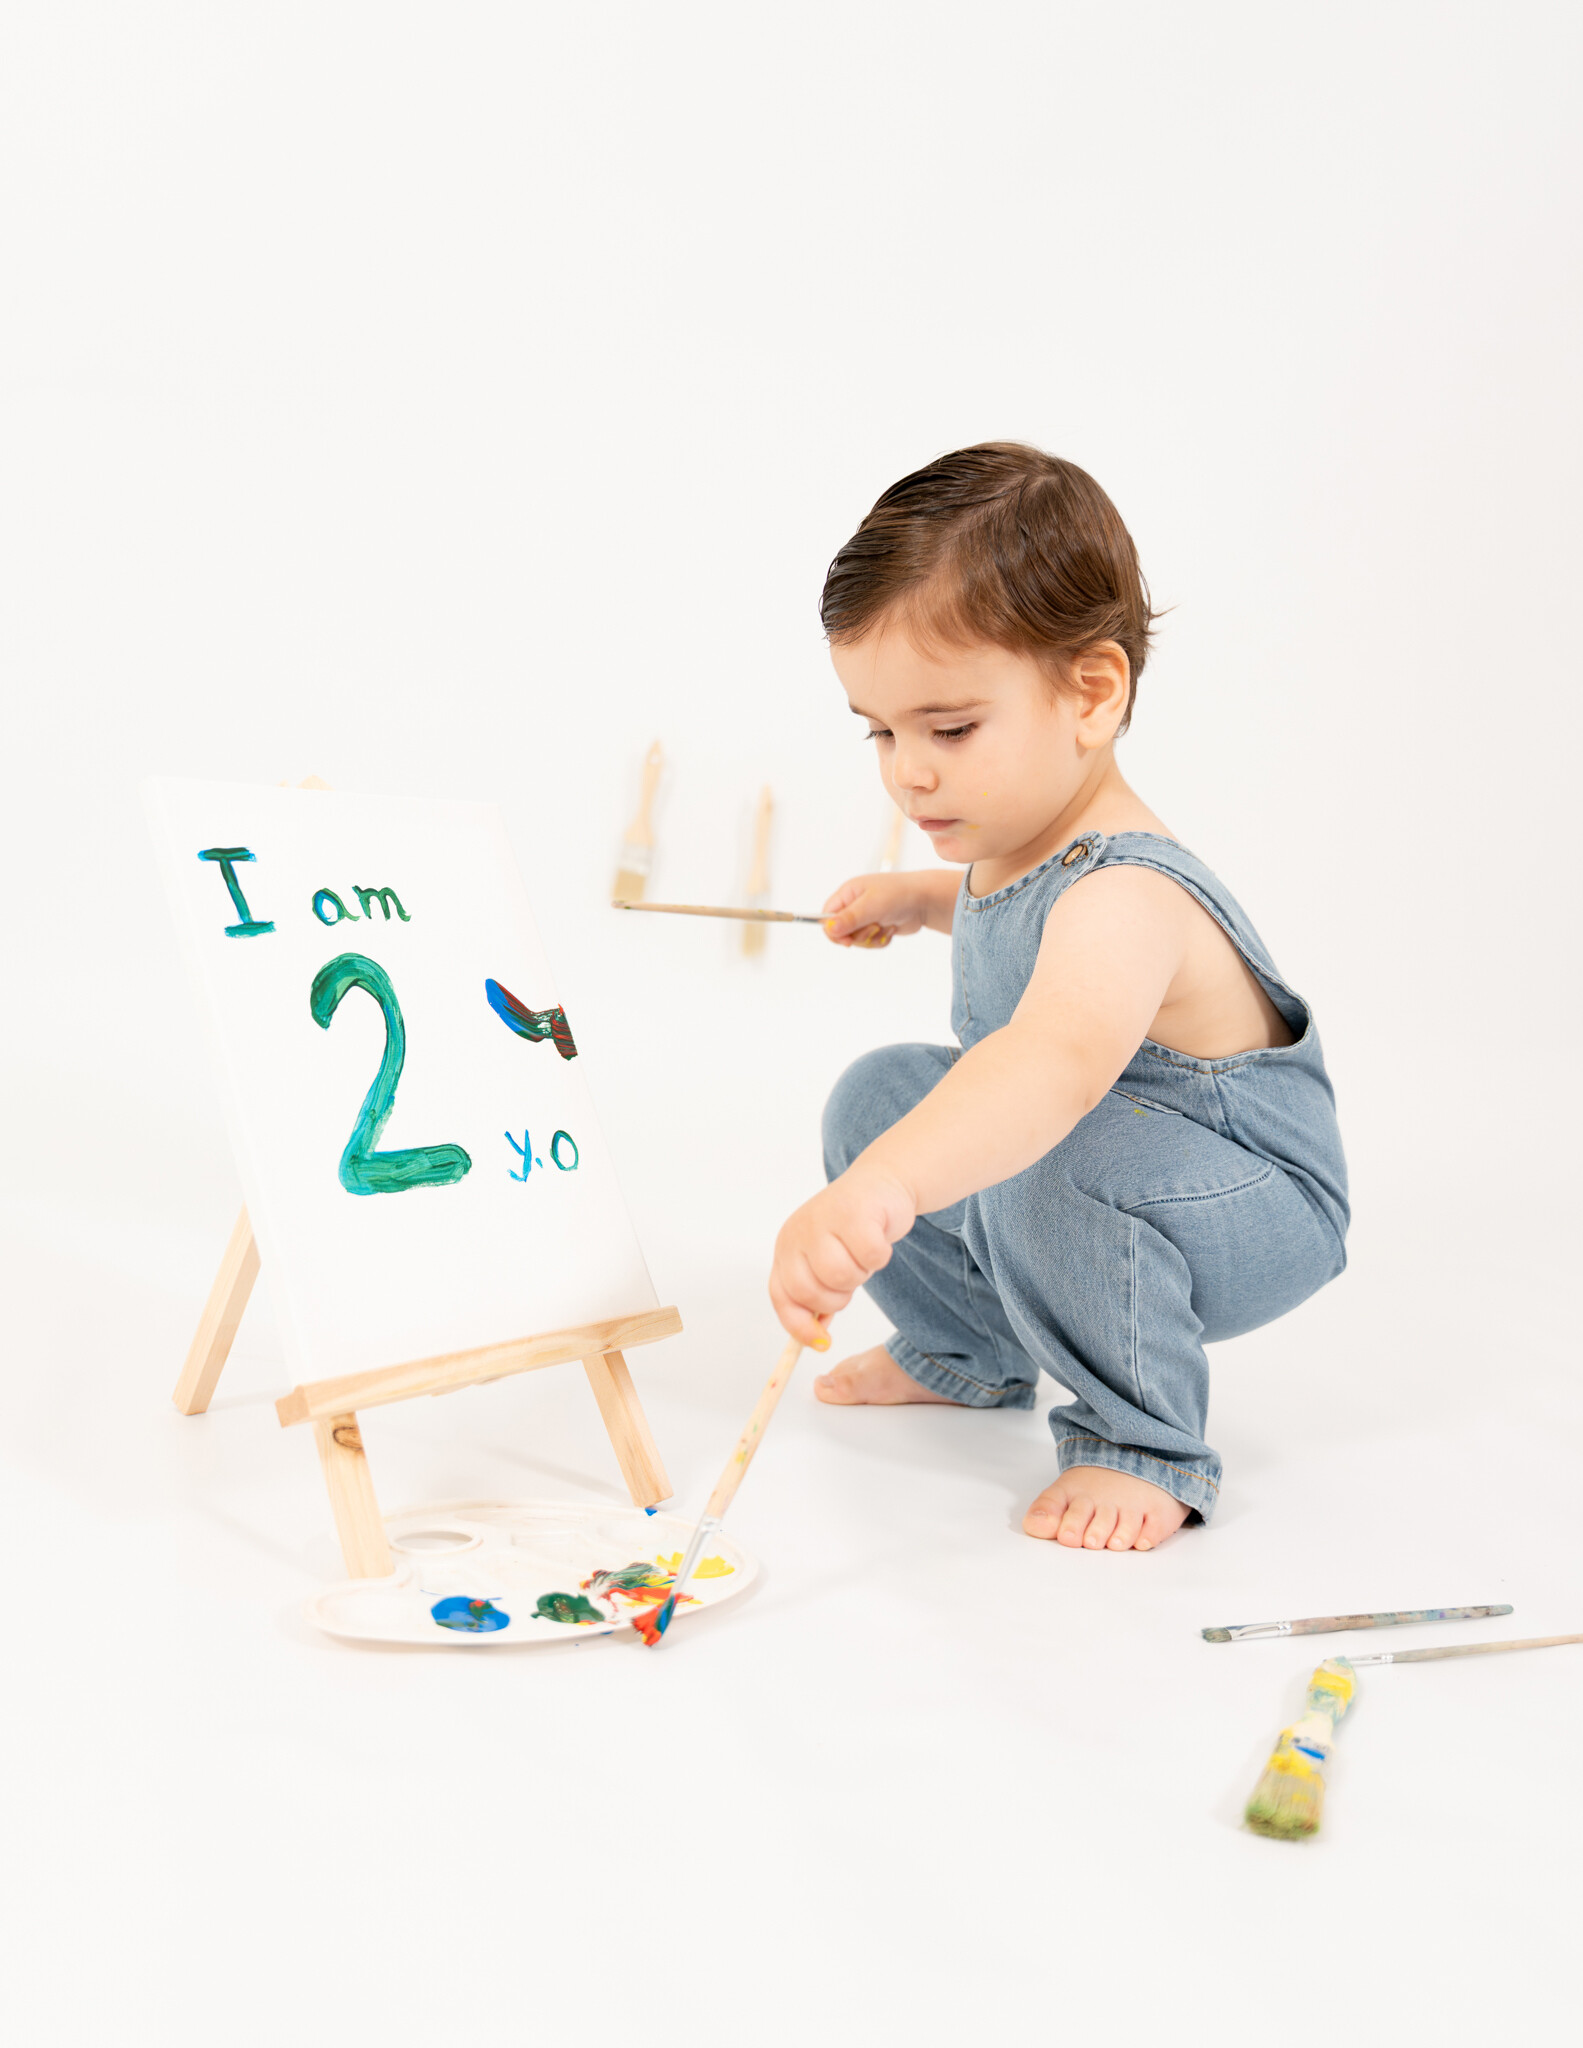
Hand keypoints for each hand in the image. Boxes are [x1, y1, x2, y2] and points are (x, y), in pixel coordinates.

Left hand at [769, 1166, 917, 1345]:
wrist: (879, 1185)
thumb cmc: (852, 1231)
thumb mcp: (826, 1262)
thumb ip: (816, 1295)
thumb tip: (816, 1338)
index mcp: (787, 1247)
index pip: (782, 1296)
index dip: (799, 1325)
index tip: (821, 1342)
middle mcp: (799, 1232)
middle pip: (809, 1291)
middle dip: (836, 1299)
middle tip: (850, 1281)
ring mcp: (824, 1219)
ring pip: (840, 1276)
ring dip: (860, 1275)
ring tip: (862, 1255)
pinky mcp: (855, 1211)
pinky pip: (870, 1257)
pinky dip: (880, 1256)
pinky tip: (878, 1239)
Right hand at [821, 872, 927, 948]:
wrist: (926, 899)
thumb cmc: (899, 895)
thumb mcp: (871, 906)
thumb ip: (849, 918)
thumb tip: (828, 928)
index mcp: (848, 893)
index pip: (827, 916)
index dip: (833, 931)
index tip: (847, 942)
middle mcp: (855, 904)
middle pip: (841, 932)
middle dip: (858, 936)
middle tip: (874, 928)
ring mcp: (867, 916)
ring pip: (857, 940)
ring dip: (871, 938)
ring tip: (885, 926)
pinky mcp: (878, 926)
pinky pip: (871, 943)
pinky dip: (881, 940)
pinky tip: (892, 929)